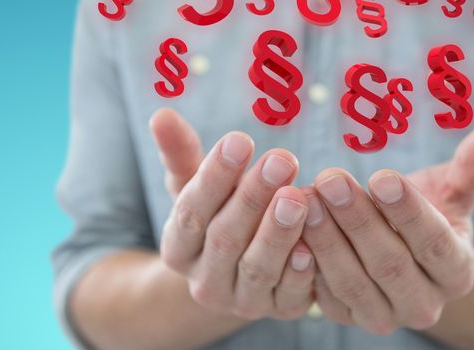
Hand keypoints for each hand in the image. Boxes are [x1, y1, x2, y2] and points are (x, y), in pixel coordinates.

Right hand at [150, 108, 315, 319]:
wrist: (235, 277)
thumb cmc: (216, 215)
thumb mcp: (194, 186)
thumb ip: (180, 153)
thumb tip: (162, 114)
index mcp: (177, 248)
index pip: (191, 211)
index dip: (215, 176)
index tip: (240, 139)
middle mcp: (203, 280)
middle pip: (224, 239)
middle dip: (253, 198)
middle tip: (281, 158)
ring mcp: (239, 301)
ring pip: (256, 268)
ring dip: (277, 232)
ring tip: (299, 196)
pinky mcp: (276, 311)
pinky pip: (288, 295)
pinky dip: (299, 272)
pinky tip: (312, 245)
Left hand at [303, 126, 473, 333]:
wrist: (401, 257)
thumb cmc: (425, 213)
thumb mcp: (450, 192)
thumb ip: (470, 169)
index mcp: (457, 273)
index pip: (434, 244)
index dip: (408, 212)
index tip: (381, 176)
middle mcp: (424, 305)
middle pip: (389, 264)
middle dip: (357, 219)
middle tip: (330, 179)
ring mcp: (383, 317)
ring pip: (352, 281)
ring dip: (326, 239)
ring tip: (306, 197)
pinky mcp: (346, 317)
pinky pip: (324, 294)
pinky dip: (305, 262)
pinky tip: (290, 227)